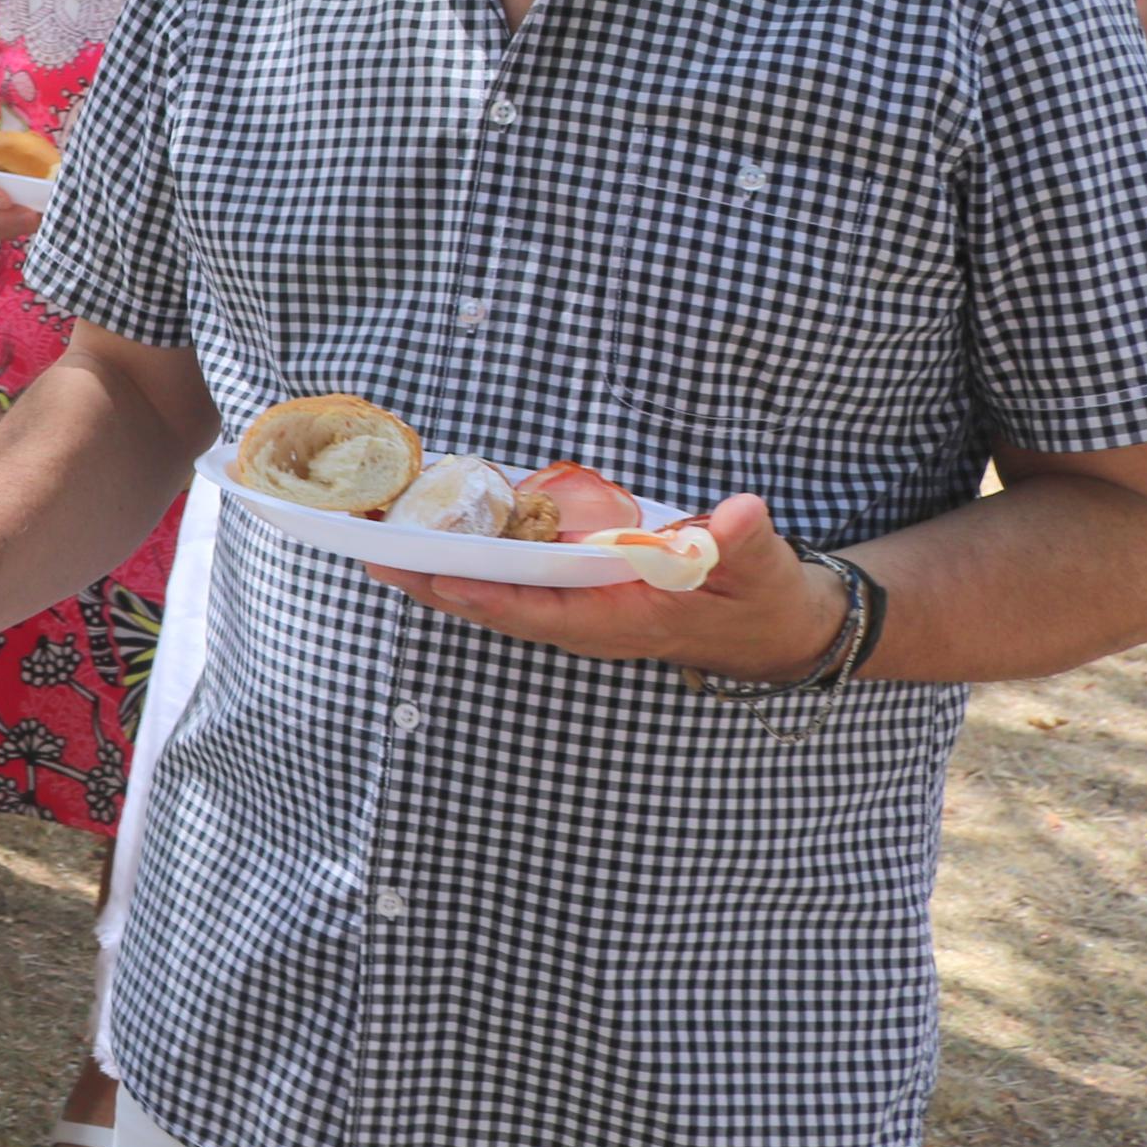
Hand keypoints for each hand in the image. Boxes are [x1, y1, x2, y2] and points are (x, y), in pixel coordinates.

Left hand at [367, 494, 845, 676]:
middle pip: (500, 606)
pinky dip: (471, 565)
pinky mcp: (577, 598)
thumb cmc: (764, 597)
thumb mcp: (762, 569)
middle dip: (437, 582)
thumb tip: (738, 516)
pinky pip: (513, 586)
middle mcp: (590, 623)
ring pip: (497, 598)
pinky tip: (432, 543)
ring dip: (439, 575)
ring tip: (377, 547)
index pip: (547, 611)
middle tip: (373, 554)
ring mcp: (579, 614)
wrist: (773, 629)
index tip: (442, 575)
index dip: (493, 594)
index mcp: (627, 620)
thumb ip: (742, 543)